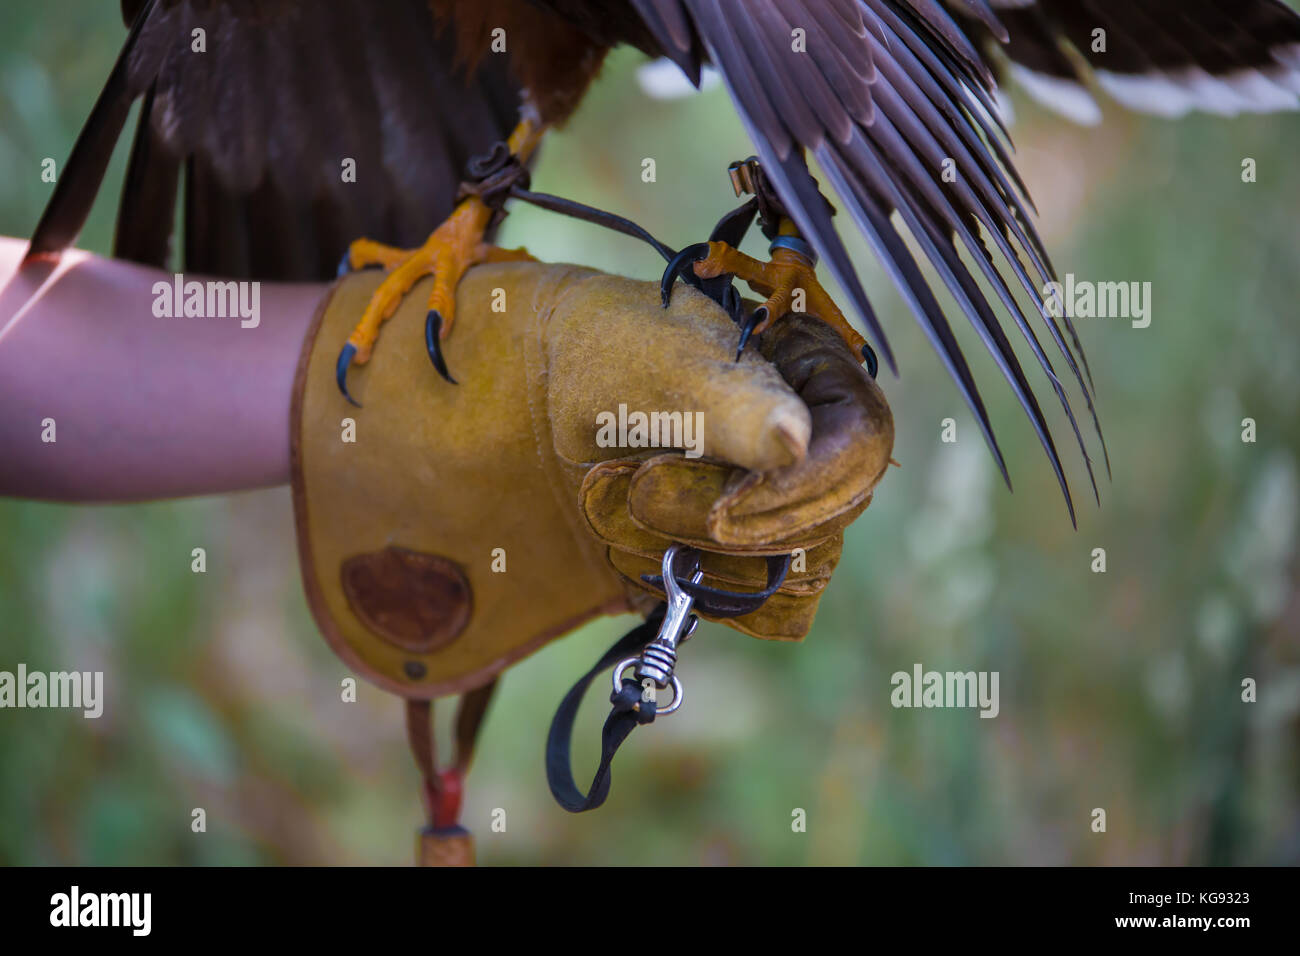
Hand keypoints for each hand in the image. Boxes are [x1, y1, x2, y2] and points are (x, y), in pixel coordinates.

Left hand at [291, 261, 892, 696]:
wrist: (503, 409)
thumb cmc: (580, 352)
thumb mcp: (647, 359)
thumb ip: (724, 400)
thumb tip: (796, 439)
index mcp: (801, 375)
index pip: (860, 443)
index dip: (809, 490)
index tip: (729, 517)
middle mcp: (800, 446)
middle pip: (827, 521)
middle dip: (723, 520)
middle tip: (635, 490)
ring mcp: (769, 509)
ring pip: (790, 576)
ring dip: (694, 554)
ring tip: (616, 502)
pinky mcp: (730, 566)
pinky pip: (760, 613)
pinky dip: (699, 596)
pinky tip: (634, 551)